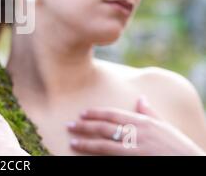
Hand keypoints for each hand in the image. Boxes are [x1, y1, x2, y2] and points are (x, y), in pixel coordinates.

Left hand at [67, 96, 204, 155]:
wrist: (191, 163)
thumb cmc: (178, 146)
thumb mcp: (164, 126)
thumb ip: (149, 113)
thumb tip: (140, 99)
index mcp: (142, 121)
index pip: (112, 115)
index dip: (95, 114)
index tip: (82, 114)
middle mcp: (137, 132)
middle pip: (104, 127)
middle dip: (85, 126)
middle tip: (69, 126)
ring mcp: (135, 148)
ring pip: (104, 143)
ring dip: (86, 142)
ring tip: (73, 141)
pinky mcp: (135, 159)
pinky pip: (111, 156)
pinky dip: (98, 154)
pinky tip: (87, 154)